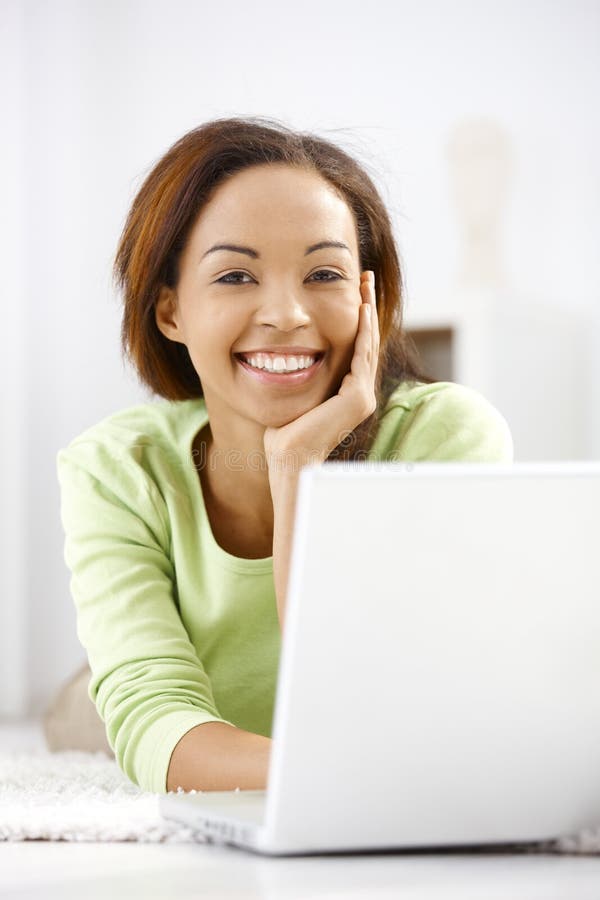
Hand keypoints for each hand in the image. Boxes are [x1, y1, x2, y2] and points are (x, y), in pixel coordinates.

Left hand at [263, 270, 379, 474]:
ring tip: (364, 284)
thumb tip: (284, 355)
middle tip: (365, 277)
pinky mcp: (358, 398)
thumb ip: (300, 377)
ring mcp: (363, 397)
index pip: (356, 348)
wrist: (288, 458)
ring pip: (368, 344)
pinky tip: (360, 308)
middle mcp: (361, 395)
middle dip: (366, 306)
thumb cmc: (284, 434)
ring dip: (367, 311)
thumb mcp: (296, 396)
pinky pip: (361, 355)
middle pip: (367, 341)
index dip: (357, 319)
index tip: (353, 292)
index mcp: (350, 394)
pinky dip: (362, 330)